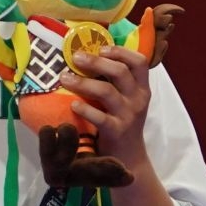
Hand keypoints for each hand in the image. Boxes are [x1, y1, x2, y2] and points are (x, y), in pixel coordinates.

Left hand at [59, 45, 152, 173]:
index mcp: (141, 88)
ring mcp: (128, 115)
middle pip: (121, 72)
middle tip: (75, 57)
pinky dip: (85, 109)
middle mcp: (138, 98)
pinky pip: (100, 117)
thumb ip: (114, 82)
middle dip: (96, 62)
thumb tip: (86, 59)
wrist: (129, 157)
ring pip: (107, 91)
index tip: (100, 48)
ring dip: (83, 83)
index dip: (121, 52)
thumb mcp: (125, 100)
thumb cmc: (120, 122)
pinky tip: (72, 105)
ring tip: (64, 78)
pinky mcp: (117, 131)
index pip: (139, 62)